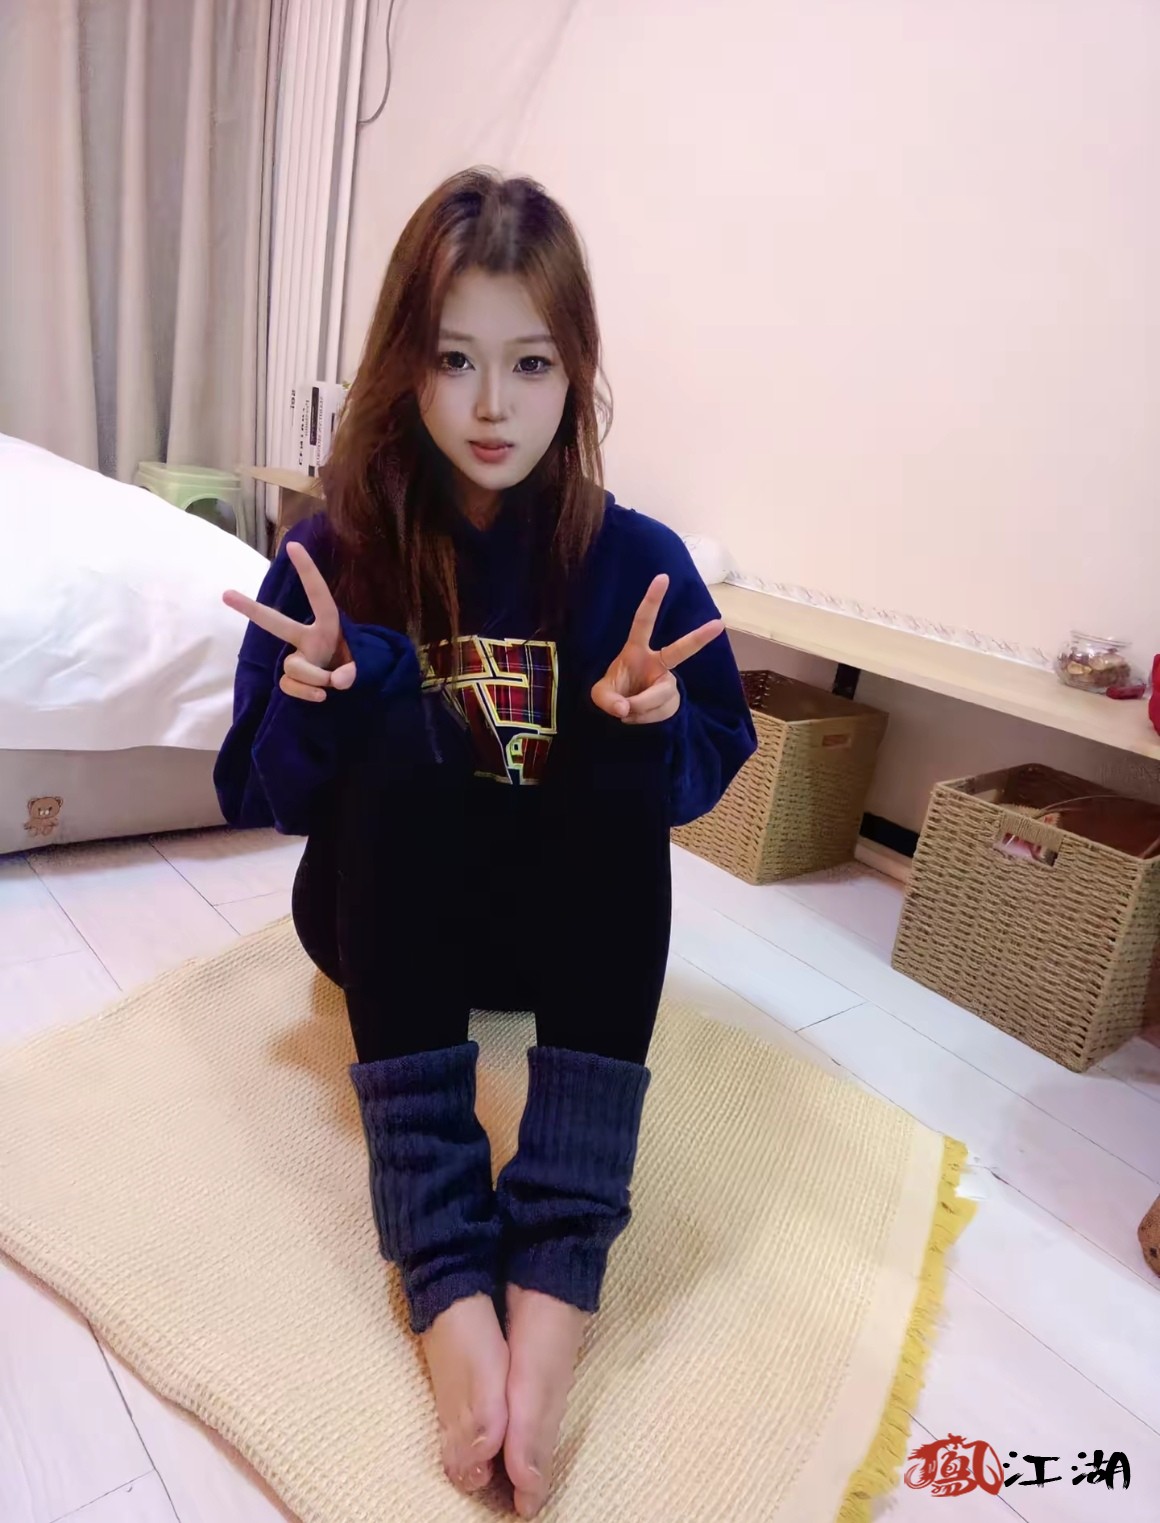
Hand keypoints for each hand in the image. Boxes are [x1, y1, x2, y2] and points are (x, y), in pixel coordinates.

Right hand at [222, 541, 355, 702]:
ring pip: (293, 667)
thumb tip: (338, 680)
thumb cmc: (356, 664)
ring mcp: (297, 658)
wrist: (349, 689)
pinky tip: (321, 697)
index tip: (292, 545)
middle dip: (251, 609)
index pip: (318, 595)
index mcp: (327, 626)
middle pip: (276, 623)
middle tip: (226, 594)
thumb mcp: (364, 664)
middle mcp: (307, 638)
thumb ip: (354, 670)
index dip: (307, 571)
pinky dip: (306, 693)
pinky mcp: (290, 679)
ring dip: (315, 678)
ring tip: (330, 685)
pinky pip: (289, 685)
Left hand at [590, 573, 724, 724]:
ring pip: (661, 696)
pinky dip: (644, 719)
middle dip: (699, 637)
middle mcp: (657, 663)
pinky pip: (661, 713)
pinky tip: (637, 716)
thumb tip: (624, 708)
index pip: (643, 622)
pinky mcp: (673, 701)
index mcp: (637, 651)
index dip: (653, 600)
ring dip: (640, 708)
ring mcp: (667, 682)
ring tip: (626, 710)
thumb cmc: (613, 693)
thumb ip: (607, 700)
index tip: (663, 577)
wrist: (624, 712)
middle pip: (680, 651)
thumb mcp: (599, 696)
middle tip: (719, 624)